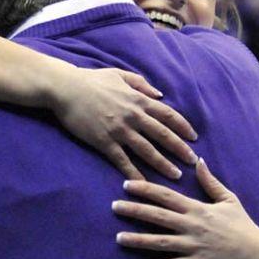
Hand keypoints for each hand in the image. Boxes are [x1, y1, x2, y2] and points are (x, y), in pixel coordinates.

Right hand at [52, 68, 197, 179]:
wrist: (65, 88)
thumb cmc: (91, 80)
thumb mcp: (119, 74)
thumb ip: (141, 84)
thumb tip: (160, 95)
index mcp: (138, 100)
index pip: (168, 115)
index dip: (183, 127)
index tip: (193, 138)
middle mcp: (133, 116)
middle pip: (163, 135)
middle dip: (180, 149)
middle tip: (192, 162)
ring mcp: (119, 130)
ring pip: (147, 151)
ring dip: (163, 164)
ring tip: (176, 175)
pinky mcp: (104, 142)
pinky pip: (123, 161)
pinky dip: (134, 173)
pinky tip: (144, 183)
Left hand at [112, 158, 258, 258]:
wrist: (258, 254)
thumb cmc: (242, 226)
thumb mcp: (229, 199)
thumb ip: (210, 182)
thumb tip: (199, 160)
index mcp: (197, 208)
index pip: (166, 195)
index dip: (145, 189)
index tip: (126, 184)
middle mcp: (193, 226)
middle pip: (158, 216)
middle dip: (134, 210)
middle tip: (113, 207)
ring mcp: (194, 246)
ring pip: (161, 242)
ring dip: (138, 240)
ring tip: (118, 238)